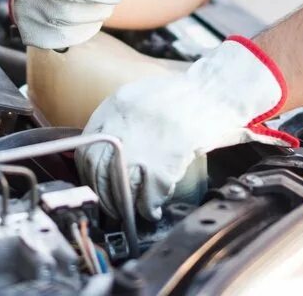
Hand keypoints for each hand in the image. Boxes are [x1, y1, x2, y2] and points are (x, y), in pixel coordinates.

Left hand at [75, 37, 297, 220]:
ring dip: (124, 205)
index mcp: (115, 107)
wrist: (216, 91)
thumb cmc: (186, 94)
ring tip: (133, 211)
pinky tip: (154, 208)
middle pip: (98, 170)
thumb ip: (123, 119)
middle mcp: (122, 125)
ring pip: (119, 186)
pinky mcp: (164, 161)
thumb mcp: (142, 96)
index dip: (90, 171)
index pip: (87, 146)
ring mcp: (142, 145)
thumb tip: (112, 148)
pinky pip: (148, 194)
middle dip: (104, 193)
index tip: (97, 182)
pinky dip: (149, 206)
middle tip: (112, 204)